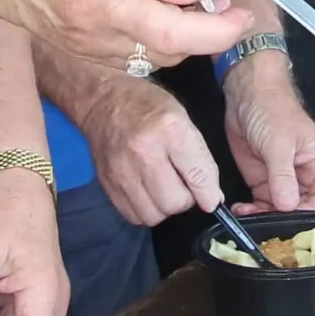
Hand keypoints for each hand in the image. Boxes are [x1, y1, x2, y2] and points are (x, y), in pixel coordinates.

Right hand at [0, 0, 248, 66]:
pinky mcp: (86, 53)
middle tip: (240, 17)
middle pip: (184, 36)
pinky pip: (139, 59)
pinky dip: (164, 46)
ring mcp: (94, 37)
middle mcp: (107, 5)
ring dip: (195, 40)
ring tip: (204, 14)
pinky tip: (166, 23)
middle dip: (224, 30)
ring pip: (165, 54)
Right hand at [78, 71, 225, 227]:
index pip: (196, 175)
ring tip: (164, 190)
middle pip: (174, 202)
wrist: (102, 100)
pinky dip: (145, 209)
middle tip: (183, 186)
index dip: (209, 195)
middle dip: (185, 200)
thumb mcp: (182, 119)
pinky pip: (133, 215)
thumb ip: (199, 157)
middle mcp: (143, 152)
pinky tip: (147, 193)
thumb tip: (211, 196)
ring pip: (153, 215)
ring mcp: (121, 170)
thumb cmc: (148, 105)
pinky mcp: (106, 183)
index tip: (212, 200)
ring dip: (164, 208)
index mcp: (168, 130)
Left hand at [224, 55, 314, 213]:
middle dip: (286, 223)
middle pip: (306, 212)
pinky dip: (253, 213)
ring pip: (283, 213)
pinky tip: (241, 212)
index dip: (312, 218)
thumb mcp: (279, 143)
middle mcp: (309, 177)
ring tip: (247, 219)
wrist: (247, 94)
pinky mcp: (266, 182)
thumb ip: (283, 176)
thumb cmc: (272, 110)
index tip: (291, 226)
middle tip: (265, 228)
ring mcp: (286, 181)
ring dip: (266, 221)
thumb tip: (287, 206)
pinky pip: (264, 206)